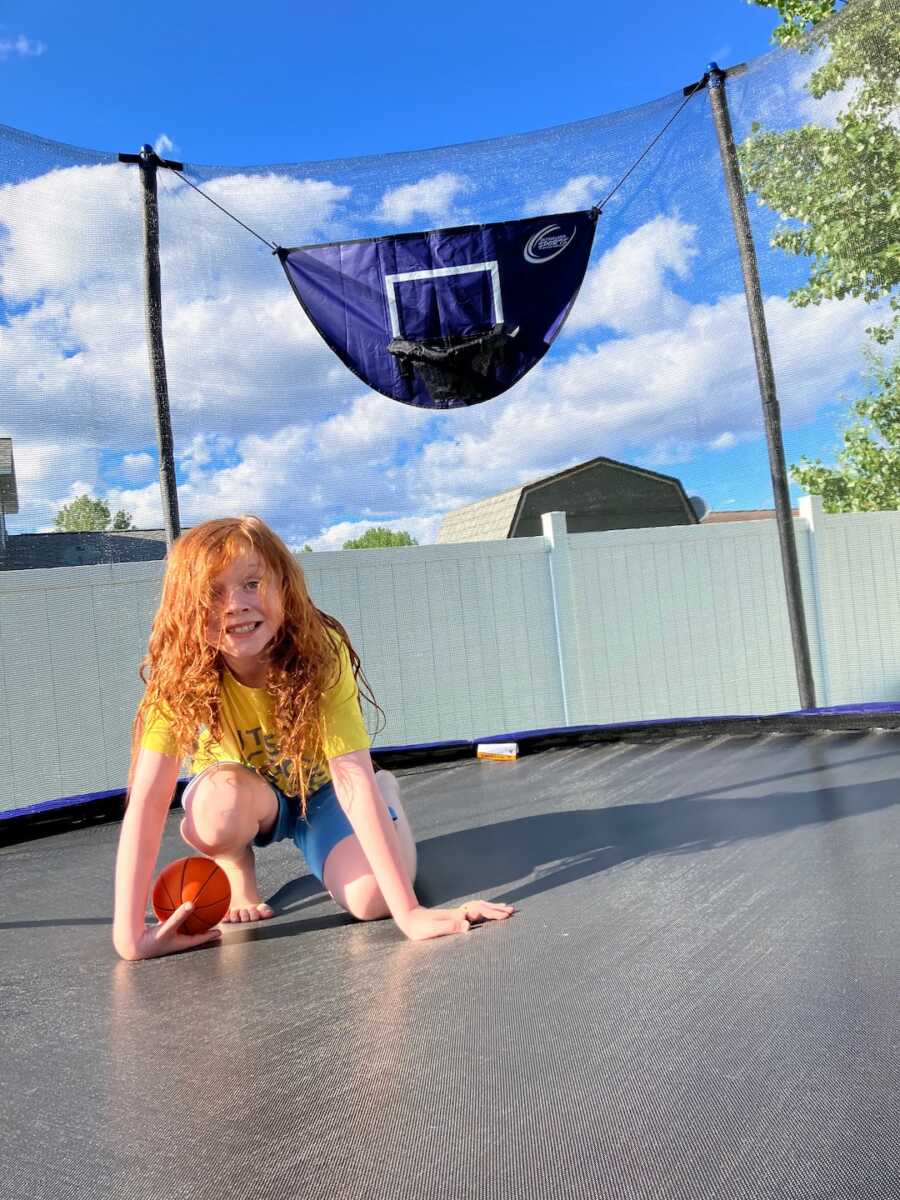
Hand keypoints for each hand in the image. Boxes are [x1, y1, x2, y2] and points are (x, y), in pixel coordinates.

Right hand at [120, 902, 222, 960]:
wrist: (131, 945)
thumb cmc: (150, 940)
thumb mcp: (167, 928)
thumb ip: (179, 916)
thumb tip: (193, 903)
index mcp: (180, 943)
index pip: (199, 939)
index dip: (210, 935)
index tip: (221, 931)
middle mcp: (174, 939)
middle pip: (192, 932)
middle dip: (202, 926)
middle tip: (212, 919)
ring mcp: (166, 935)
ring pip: (181, 926)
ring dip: (188, 920)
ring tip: (194, 909)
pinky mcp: (158, 930)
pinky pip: (168, 920)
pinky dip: (172, 912)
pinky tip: (171, 901)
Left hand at [398, 900, 515, 940]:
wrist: (409, 918)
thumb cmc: (419, 927)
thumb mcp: (432, 929)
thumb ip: (450, 926)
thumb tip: (467, 925)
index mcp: (457, 916)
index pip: (479, 911)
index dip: (493, 913)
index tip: (505, 915)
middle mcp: (459, 913)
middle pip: (482, 907)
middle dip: (497, 909)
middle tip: (513, 911)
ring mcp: (458, 914)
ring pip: (479, 909)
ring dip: (492, 909)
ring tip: (506, 910)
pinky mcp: (455, 918)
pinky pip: (474, 914)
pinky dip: (484, 912)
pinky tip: (488, 915)